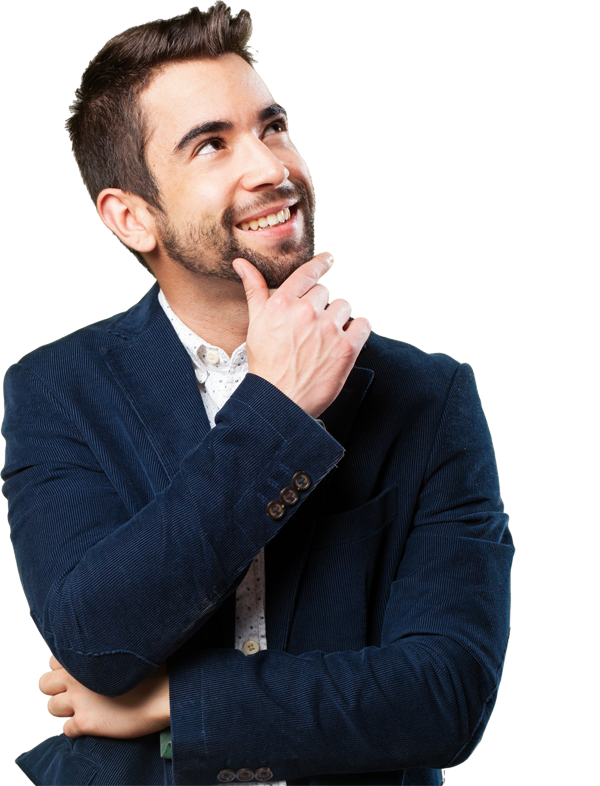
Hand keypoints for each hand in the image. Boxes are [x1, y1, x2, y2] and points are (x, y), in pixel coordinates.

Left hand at [39, 655, 169, 738]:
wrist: (164, 692)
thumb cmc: (153, 666)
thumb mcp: (128, 647)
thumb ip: (108, 646)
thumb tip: (107, 643)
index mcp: (84, 655)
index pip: (54, 660)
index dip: (65, 667)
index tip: (79, 671)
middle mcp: (76, 677)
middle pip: (46, 683)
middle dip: (58, 688)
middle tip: (78, 691)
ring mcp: (79, 701)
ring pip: (52, 707)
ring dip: (66, 708)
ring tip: (86, 707)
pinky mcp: (86, 723)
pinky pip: (67, 729)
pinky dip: (77, 728)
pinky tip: (95, 722)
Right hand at [232, 254, 370, 417]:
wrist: (279, 400)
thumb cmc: (266, 364)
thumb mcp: (255, 323)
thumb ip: (254, 289)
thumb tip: (241, 263)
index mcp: (282, 303)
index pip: (308, 273)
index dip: (320, 264)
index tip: (329, 260)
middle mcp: (306, 312)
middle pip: (324, 293)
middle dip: (320, 307)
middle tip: (310, 329)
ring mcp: (328, 329)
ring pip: (343, 308)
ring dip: (337, 320)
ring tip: (323, 340)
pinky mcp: (347, 348)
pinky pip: (362, 325)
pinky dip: (357, 332)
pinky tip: (343, 342)